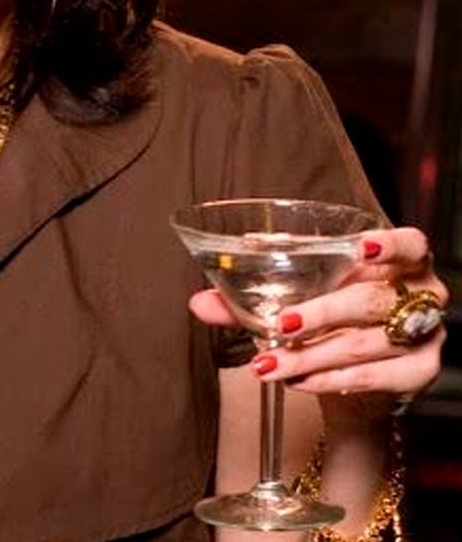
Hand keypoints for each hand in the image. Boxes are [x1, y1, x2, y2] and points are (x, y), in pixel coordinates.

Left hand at [190, 227, 447, 423]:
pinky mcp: (419, 373)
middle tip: (279, 324)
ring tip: (268, 365)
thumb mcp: (293, 295)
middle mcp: (420, 293)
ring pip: (366, 344)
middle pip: (373, 300)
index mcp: (397, 259)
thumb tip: (199, 302)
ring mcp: (426, 335)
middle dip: (321, 313)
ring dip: (312, 356)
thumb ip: (247, 295)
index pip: (409, 243)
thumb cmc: (327, 316)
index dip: (389, 244)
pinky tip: (299, 380)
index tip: (359, 248)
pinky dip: (330, 379)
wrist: (356, 374)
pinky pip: (374, 377)